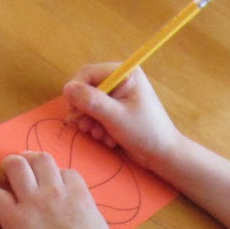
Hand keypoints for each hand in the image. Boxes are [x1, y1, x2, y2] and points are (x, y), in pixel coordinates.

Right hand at [63, 66, 183, 177]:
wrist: (162, 155)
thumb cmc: (144, 133)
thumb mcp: (116, 117)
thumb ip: (92, 101)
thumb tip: (67, 88)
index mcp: (125, 73)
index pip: (88, 73)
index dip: (76, 91)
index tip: (73, 111)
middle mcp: (121, 80)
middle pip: (87, 89)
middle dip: (85, 111)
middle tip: (87, 128)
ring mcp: (119, 96)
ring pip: (89, 104)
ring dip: (91, 122)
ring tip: (100, 136)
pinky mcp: (117, 110)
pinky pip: (97, 114)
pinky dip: (98, 127)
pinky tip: (108, 139)